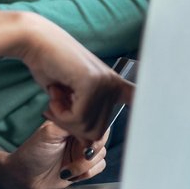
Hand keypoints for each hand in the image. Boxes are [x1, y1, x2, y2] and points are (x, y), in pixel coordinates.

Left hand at [1, 122, 108, 188]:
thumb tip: (84, 117)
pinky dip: (86, 173)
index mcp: (71, 124)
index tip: (85, 146)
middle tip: (77, 158)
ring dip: (84, 166)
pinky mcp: (85, 167)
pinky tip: (70, 174)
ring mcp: (82, 151)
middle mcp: (79, 136)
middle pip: (101, 139)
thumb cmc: (32, 153)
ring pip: (101, 155)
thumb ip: (68, 124)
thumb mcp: (48, 133)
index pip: (93, 122)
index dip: (94, 135)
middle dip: (89, 153)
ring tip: (66, 169)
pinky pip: (99, 167)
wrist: (25, 177)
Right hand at [16, 15, 132, 142]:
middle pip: (98, 132)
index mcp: (114, 86)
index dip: (140, 117)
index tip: (153, 119)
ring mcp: (105, 83)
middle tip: (60, 103)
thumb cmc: (50, 66)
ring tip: (58, 93)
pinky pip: (78, 117)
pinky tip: (56, 92)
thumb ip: (83, 119)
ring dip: (63, 117)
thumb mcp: (70, 98)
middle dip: (72, 125)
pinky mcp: (92, 83)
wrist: (36, 42)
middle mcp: (114, 85)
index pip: (137, 108)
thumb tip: (89, 146)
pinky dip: (60, 112)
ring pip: (87, 127)